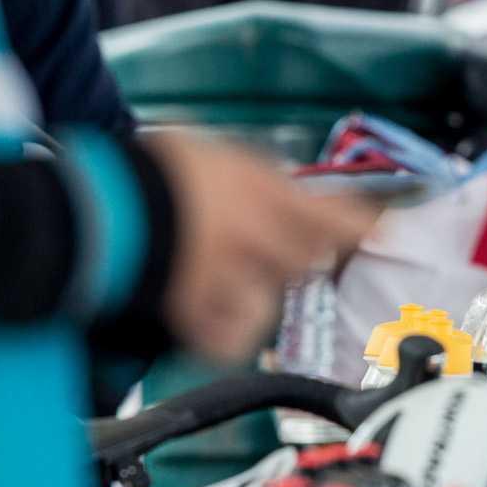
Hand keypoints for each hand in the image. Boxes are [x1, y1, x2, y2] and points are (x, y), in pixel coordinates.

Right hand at [145, 130, 375, 362]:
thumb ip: (250, 174)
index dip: (361, 225)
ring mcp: (231, 280)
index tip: (382, 230)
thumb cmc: (152, 170)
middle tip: (270, 245)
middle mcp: (257, 239)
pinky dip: (231, 332)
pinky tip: (221, 318)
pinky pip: (233, 337)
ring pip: (271, 296)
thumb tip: (271, 183)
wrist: (103, 208)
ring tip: (231, 272)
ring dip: (261, 287)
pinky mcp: (198, 314)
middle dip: (297, 254)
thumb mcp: (209, 149)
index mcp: (262, 194)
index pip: (332, 215)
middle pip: (304, 260)